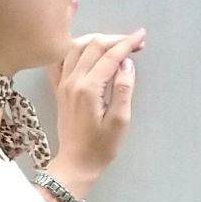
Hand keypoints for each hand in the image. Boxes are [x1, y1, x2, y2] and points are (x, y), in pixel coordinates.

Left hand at [46, 27, 145, 181]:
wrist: (76, 164)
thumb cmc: (100, 148)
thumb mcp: (119, 122)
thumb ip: (123, 89)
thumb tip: (126, 63)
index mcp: (89, 88)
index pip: (110, 56)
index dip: (127, 44)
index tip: (141, 37)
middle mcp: (73, 80)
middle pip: (93, 45)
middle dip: (115, 39)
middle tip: (133, 42)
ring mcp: (63, 83)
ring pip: (76, 47)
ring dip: (96, 40)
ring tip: (113, 43)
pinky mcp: (59, 88)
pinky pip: (61, 60)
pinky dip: (73, 49)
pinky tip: (84, 50)